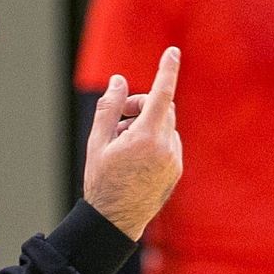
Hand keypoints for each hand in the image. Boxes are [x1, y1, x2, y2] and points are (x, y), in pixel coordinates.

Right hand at [84, 48, 183, 239]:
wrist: (115, 221)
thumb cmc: (101, 180)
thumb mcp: (97, 141)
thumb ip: (109, 107)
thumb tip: (118, 80)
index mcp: (145, 137)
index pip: (162, 94)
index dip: (167, 70)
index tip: (173, 52)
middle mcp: (165, 147)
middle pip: (161, 108)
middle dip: (142, 104)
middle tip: (120, 114)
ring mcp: (174, 160)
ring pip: (165, 126)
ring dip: (146, 125)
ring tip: (122, 144)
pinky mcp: (176, 170)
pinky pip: (169, 143)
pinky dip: (154, 141)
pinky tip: (135, 159)